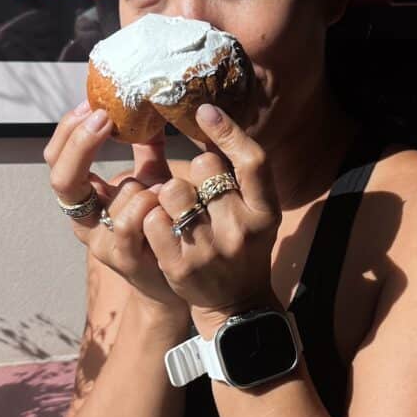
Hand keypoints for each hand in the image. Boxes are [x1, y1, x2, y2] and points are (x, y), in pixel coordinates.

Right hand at [43, 101, 185, 308]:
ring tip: (165, 185)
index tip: (90, 104)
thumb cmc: (161, 224)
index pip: (56, 160)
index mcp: (85, 198)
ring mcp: (100, 242)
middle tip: (103, 118)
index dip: (68, 131)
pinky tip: (165, 199)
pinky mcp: (122, 259)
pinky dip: (150, 203)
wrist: (174, 276)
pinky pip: (130, 221)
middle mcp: (84, 221)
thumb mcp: (152, 179)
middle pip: (62, 179)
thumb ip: (146, 148)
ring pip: (112, 197)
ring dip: (141, 183)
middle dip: (80, 144)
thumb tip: (150, 104)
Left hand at [142, 104, 280, 335]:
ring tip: (178, 212)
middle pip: (203, 167)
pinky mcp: (179, 265)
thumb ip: (238, 175)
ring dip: (167, 194)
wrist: (235, 306)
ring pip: (171, 189)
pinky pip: (152, 219)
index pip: (253, 161)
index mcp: (265, 211)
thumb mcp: (254, 213)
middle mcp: (241, 228)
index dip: (229, 132)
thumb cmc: (242, 248)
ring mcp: (209, 248)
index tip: (206, 110)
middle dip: (193, 173)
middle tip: (198, 196)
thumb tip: (208, 118)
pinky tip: (163, 230)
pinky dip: (152, 219)